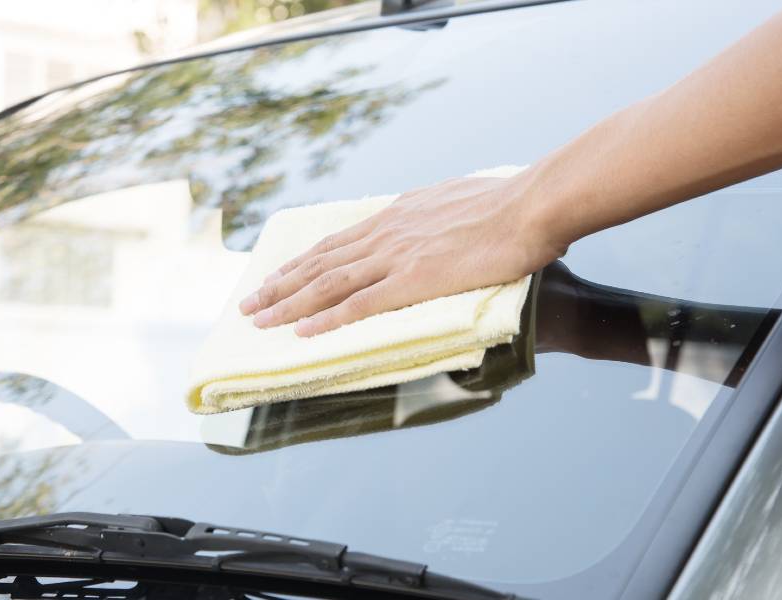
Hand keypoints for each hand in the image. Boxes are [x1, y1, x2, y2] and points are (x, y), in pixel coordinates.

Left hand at [238, 175, 562, 336]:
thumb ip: (435, 219)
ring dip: (289, 304)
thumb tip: (435, 226)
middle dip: (280, 285)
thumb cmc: (508, 204)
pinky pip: (360, 304)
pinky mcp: (414, 280)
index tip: (277, 275)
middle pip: (320, 263)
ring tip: (259, 320)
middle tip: (250, 303)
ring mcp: (397, 256)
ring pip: (328, 283)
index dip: (303, 262)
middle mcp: (386, 233)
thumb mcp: (457, 203)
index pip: (337, 242)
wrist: (531, 205)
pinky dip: (327, 319)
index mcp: (397, 216)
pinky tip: (303, 332)